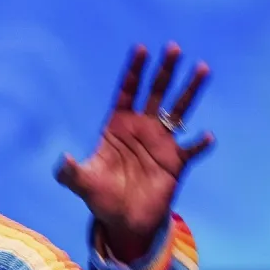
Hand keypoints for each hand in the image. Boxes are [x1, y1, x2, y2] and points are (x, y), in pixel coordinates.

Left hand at [55, 42, 213, 262]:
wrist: (124, 222)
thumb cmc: (102, 198)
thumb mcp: (83, 185)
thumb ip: (71, 173)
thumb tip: (63, 161)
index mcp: (118, 126)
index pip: (127, 91)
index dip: (133, 71)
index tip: (140, 49)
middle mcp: (142, 128)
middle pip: (155, 92)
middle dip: (163, 70)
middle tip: (173, 48)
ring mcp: (161, 143)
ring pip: (178, 110)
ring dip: (190, 90)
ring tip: (201, 69)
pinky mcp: (176, 162)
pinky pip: (191, 149)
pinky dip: (199, 144)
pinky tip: (206, 137)